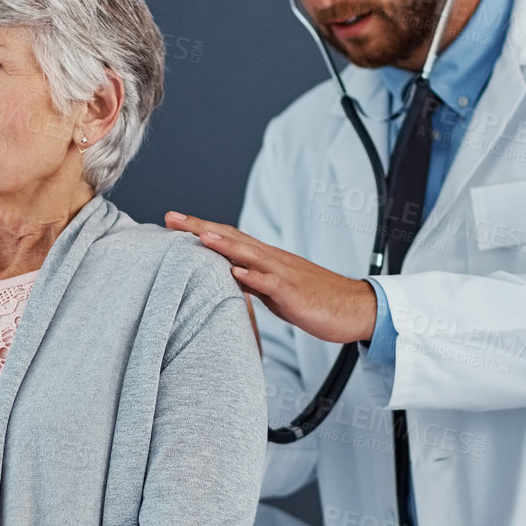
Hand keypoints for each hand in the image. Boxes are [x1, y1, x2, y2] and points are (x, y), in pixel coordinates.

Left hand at [165, 211, 376, 343]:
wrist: (355, 308)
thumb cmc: (314, 300)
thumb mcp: (274, 290)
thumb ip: (251, 281)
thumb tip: (226, 277)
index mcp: (266, 259)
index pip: (227, 238)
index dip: (199, 229)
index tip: (171, 221)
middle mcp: (272, 260)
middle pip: (232, 238)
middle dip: (200, 227)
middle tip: (170, 218)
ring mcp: (283, 274)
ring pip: (250, 255)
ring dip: (224, 245)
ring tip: (198, 235)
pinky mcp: (294, 293)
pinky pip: (272, 284)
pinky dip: (253, 278)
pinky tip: (235, 273)